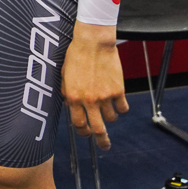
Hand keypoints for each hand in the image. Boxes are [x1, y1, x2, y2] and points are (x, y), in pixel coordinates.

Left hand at [62, 24, 127, 149]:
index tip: (86, 134)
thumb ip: (67, 92)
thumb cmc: (76, 55)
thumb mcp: (64, 75)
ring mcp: (105, 96)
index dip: (82, 131)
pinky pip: (123, 108)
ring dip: (110, 117)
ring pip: (111, 118)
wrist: (93, 42)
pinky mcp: (118, 90)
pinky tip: (119, 102)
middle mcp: (88, 100)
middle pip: (97, 129)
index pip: (78, 123)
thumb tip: (71, 107)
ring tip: (109, 109)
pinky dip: (121, 108)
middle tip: (104, 146)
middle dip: (101, 141)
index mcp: (72, 97)